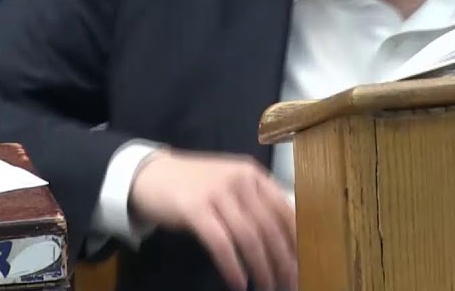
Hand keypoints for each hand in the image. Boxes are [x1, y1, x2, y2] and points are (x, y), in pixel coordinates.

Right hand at [129, 148, 296, 289]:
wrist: (151, 175)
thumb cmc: (195, 185)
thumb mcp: (231, 185)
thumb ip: (256, 203)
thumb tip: (285, 238)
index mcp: (254, 174)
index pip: (284, 209)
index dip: (296, 240)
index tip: (303, 263)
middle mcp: (241, 180)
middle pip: (270, 227)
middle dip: (283, 259)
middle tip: (290, 282)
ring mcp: (218, 193)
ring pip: (249, 237)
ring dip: (262, 267)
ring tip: (268, 287)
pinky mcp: (195, 209)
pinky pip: (221, 243)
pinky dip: (233, 266)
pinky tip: (239, 283)